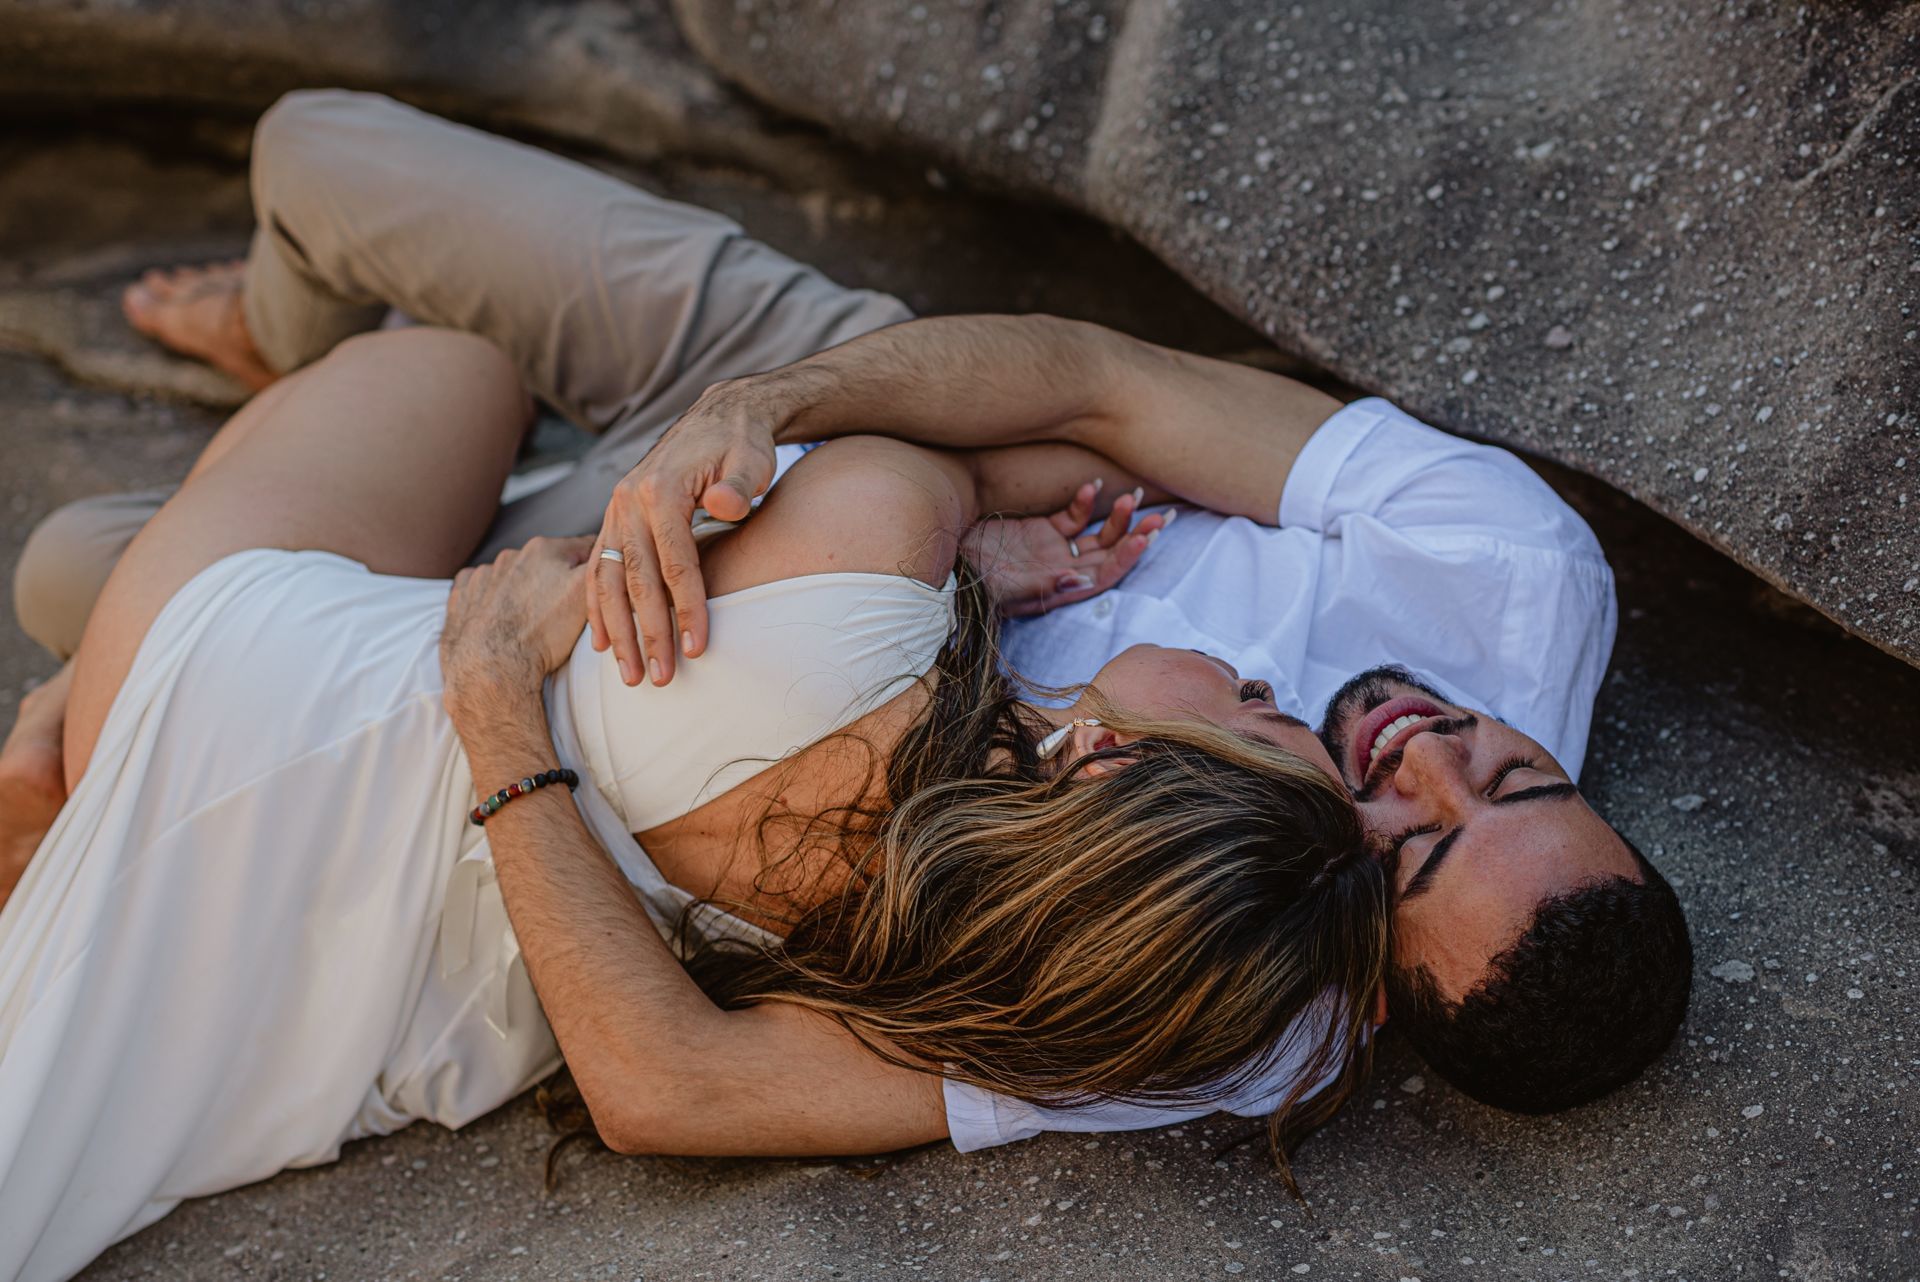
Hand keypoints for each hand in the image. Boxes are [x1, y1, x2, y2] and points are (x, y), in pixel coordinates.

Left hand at [442, 536, 594, 715]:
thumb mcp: (586, 597)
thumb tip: (607, 552)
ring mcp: (483, 574)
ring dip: (524, 590)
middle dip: (557, 579)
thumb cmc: (541, 635)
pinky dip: (492, 600)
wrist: (490, 668)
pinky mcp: (462, 595)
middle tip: (563, 611)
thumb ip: (600, 566)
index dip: (595, 567)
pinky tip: (500, 619)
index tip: (596, 586)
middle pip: (547, 563)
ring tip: (530, 620)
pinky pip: (481, 589)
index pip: (583, 548)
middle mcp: (511, 555)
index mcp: (544, 548)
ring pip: (514, 576)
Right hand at [589, 375, 793, 688]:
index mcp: (659, 489)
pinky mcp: (614, 518)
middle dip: (648, 633)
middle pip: (635, 579)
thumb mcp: (752, 457)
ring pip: (608, 580)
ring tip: (630, 675)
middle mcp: (627, 500)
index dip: (687, 608)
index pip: (675, 563)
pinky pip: (597, 570)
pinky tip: (602, 644)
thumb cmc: (743, 444)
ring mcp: (615, 510)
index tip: (698, 649)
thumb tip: (722, 505)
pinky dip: (597, 608)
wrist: (721, 416)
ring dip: (617, 631)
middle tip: (660, 680)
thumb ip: (739, 483)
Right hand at [962, 481, 1167, 617]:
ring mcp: (1053, 549)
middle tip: (1161, 518)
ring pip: (1096, 534)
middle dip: (1136, 536)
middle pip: (1109, 554)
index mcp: (1060, 589)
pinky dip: (1084, 502)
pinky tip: (1093, 487)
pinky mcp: (1040, 530)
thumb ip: (1043, 587)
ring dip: (1117, 518)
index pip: (1104, 575)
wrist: (944, 566)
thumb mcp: (1005, 589)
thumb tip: (1081, 581)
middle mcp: (1062, 570)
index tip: (1144, 539)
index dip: (1126, 559)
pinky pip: (1071, 516)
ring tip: (1133, 497)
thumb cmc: (971, 583)